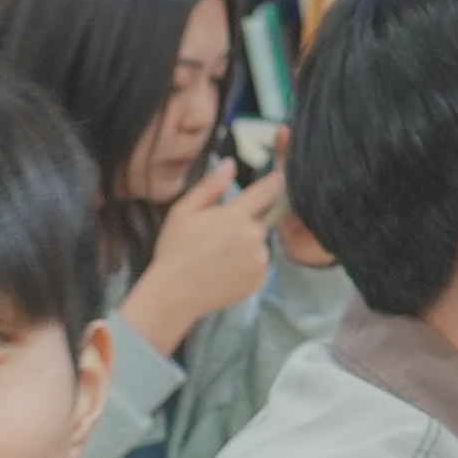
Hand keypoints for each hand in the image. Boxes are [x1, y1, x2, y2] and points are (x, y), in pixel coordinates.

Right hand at [124, 161, 281, 352]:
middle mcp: (254, 236)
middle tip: (221, 237)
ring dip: (248, 246)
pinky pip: (260, 265)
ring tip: (221, 258)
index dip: (276, 181)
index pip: (267, 190)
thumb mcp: (184, 211)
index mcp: (236, 215)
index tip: (282, 176)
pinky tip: (227, 272)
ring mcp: (259, 259)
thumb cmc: (175, 250)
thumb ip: (211, 186)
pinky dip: (249, 266)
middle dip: (246, 224)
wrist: (175, 294)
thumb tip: (231, 164)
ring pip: (260, 244)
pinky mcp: (260, 280)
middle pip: (261, 221)